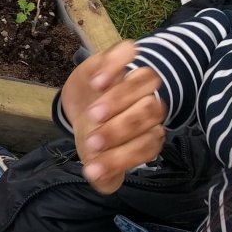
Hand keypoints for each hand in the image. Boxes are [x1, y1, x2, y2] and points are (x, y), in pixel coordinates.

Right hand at [59, 40, 165, 192]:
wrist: (81, 104)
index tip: (92, 168)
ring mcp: (133, 77)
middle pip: (151, 111)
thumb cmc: (95, 134)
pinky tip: (97, 82)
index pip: (150, 143)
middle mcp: (147, 102)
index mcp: (148, 131)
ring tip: (92, 115)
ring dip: (120, 100)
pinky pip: (126, 52)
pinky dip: (115, 65)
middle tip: (92, 142)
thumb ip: (103, 175)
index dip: (124, 157)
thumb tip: (100, 179)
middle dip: (121, 130)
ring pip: (144, 81)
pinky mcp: (115, 58)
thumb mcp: (96, 158)